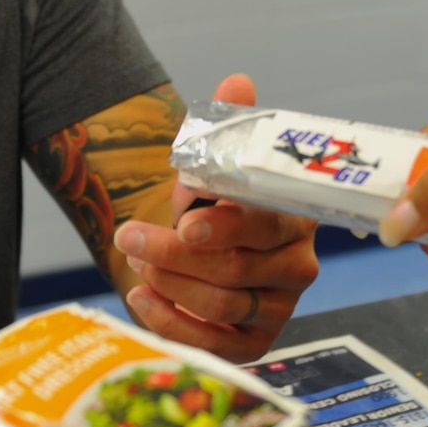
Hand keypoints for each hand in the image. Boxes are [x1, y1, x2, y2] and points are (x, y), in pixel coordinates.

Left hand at [114, 73, 318, 360]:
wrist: (199, 247)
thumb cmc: (210, 201)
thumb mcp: (214, 160)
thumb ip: (226, 125)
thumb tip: (237, 80)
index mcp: (295, 216)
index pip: (266, 224)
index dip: (226, 226)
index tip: (184, 222)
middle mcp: (298, 266)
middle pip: (236, 269)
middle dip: (174, 254)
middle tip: (129, 236)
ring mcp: (280, 308)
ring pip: (222, 304)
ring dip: (169, 283)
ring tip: (135, 261)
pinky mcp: (258, 344)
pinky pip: (216, 346)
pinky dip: (172, 324)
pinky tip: (139, 298)